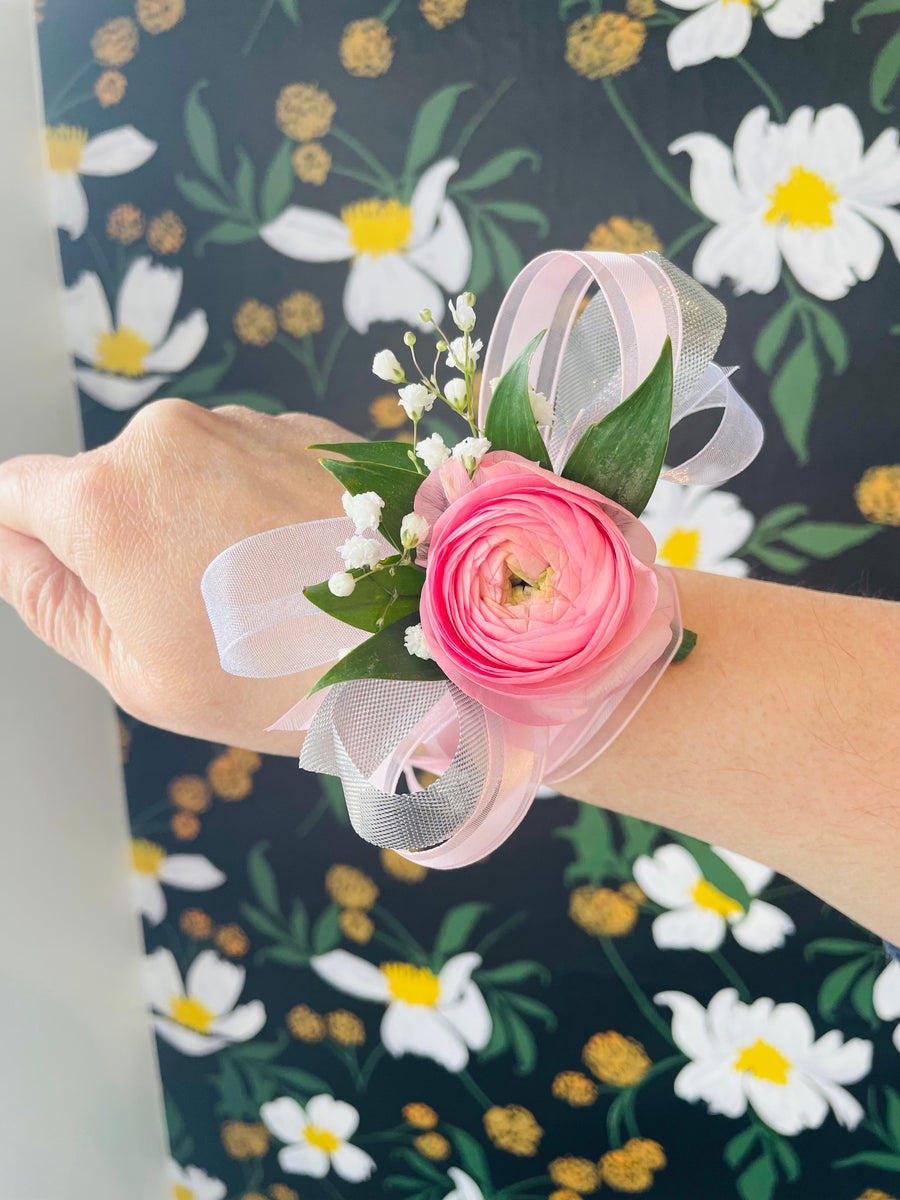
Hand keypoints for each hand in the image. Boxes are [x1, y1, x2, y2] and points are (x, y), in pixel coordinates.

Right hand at [0, 399, 357, 752]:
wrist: (430, 635)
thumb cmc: (280, 676)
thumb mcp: (138, 672)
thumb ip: (52, 602)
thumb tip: (12, 551)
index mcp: (105, 498)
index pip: (10, 493)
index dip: (21, 541)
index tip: (70, 582)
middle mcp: (166, 436)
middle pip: (101, 487)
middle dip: (123, 545)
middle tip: (190, 618)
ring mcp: (242, 424)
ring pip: (177, 476)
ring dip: (194, 525)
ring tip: (259, 597)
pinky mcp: (303, 427)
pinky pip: (245, 466)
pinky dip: (253, 508)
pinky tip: (297, 566)